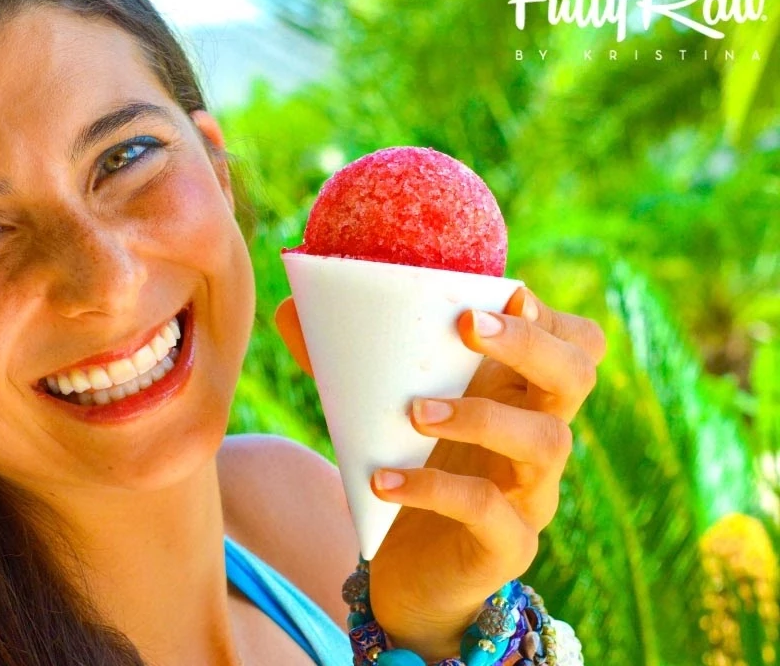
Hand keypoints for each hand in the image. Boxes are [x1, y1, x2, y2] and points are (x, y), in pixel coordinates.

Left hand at [274, 286, 605, 660]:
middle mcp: (538, 436)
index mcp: (517, 393)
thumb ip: (342, 362)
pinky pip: (489, 510)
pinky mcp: (509, 543)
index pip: (573, 341)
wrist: (405, 574)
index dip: (549, 315)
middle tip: (467, 326)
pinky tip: (382, 481)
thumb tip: (288, 306)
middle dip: (530, 343)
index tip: (506, 290)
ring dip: (481, 415)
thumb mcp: (376, 413)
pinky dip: (433, 489)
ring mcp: (532, 492)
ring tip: (415, 412)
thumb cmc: (402, 471)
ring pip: (547, 440)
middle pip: (576, 375)